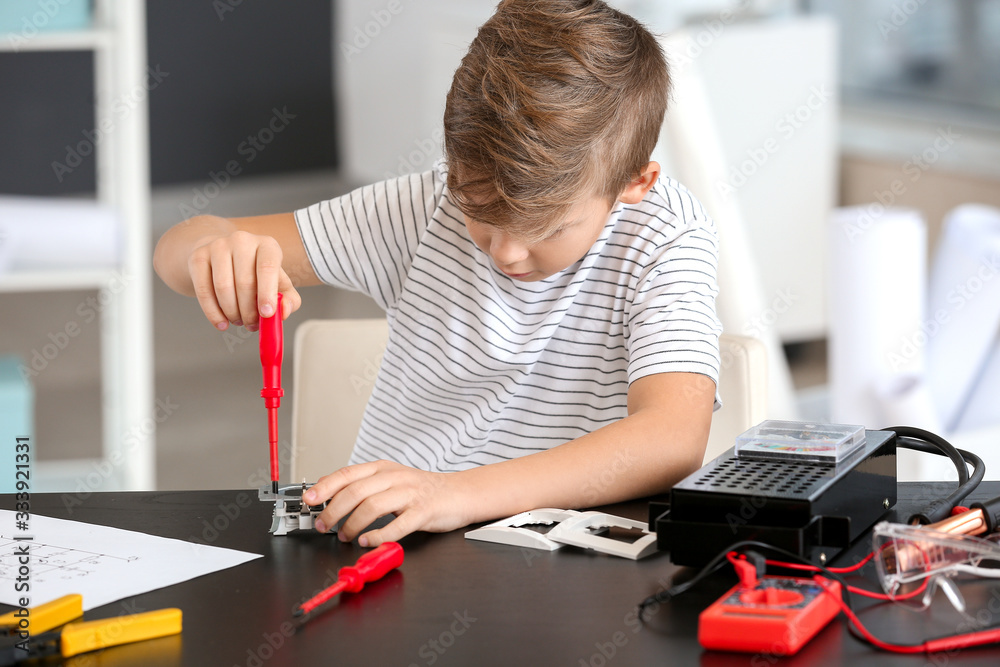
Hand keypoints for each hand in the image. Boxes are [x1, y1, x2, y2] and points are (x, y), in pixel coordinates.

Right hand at [186, 231, 300, 330]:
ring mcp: (218, 246)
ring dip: (232, 312)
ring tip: (238, 320)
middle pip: (245, 282)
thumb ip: (289, 299)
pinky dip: (213, 313)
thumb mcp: (278, 283)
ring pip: (223, 288)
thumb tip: (284, 312)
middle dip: (249, 311)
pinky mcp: (198, 257)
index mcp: (267, 245)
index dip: (267, 293)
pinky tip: (221, 323)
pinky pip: (203, 290)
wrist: (223, 256)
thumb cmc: (256, 273)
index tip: (267, 314)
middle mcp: (243, 240)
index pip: (268, 267)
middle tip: (251, 325)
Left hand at [303, 460, 470, 545]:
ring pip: (373, 506)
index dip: (325, 487)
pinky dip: (379, 535)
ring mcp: (410, 494)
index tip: (310, 500)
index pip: (347, 474)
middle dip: (334, 511)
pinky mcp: (423, 511)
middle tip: (324, 526)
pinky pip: (397, 525)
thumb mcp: (389, 479)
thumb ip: (361, 484)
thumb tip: (327, 488)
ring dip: (353, 524)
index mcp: (382, 468)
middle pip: (356, 491)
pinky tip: (367, 541)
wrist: (459, 493)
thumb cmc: (421, 489)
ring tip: (345, 536)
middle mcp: (394, 477)